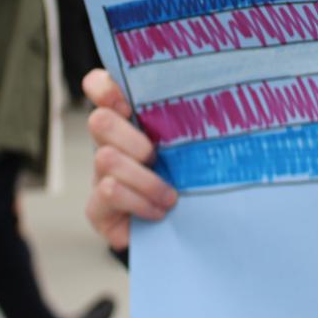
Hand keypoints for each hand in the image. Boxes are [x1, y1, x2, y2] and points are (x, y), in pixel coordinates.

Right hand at [83, 68, 176, 250]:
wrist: (182, 230)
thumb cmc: (188, 179)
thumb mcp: (188, 146)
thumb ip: (189, 122)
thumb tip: (220, 90)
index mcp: (128, 120)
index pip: (99, 86)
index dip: (105, 88)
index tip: (129, 105)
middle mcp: (107, 144)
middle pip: (99, 121)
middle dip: (132, 139)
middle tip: (157, 156)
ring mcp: (98, 176)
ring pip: (105, 159)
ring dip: (144, 179)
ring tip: (170, 196)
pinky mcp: (96, 208)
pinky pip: (108, 192)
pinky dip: (139, 201)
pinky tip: (158, 211)